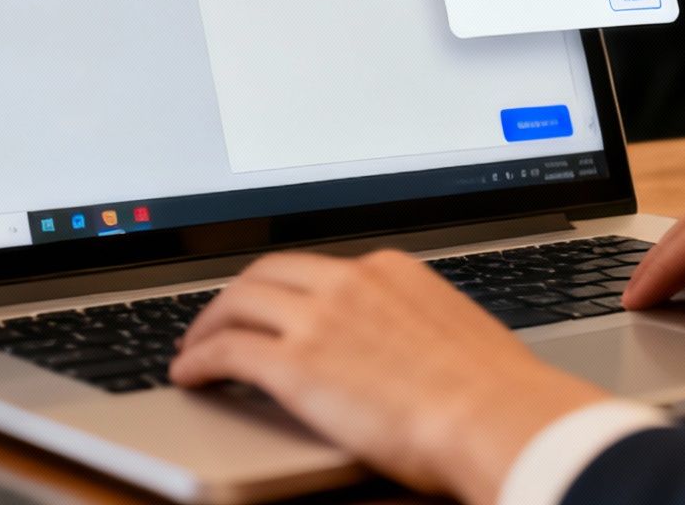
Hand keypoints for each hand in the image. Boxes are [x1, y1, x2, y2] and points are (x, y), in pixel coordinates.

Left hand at [172, 250, 607, 504]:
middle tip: (218, 320)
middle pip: (268, 272)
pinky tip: (190, 375)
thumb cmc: (494, 393)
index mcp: (391, 271)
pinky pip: (226, 351)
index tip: (273, 305)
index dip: (285, 287)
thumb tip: (409, 351)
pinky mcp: (295, 365)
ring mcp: (319, 319)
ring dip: (207, 325)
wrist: (495, 417)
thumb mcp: (456, 333)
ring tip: (193, 349)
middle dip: (236, 296)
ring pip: (238, 303)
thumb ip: (418, 328)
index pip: (318, 267)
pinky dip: (199, 360)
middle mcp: (350, 282)